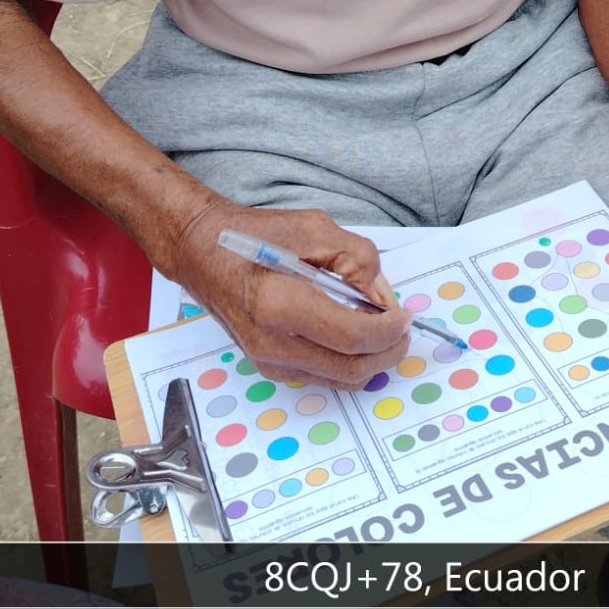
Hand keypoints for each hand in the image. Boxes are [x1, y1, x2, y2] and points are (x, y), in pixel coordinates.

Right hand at [171, 200, 411, 388]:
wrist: (203, 253)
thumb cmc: (255, 236)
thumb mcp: (314, 229)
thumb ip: (358, 260)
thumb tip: (383, 298)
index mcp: (281, 303)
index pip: (352, 336)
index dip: (389, 330)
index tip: (406, 315)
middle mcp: (273, 342)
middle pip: (350, 368)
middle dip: (388, 353)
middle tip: (403, 331)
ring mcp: (268, 361)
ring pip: (339, 379)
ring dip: (370, 361)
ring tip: (382, 332)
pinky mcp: (267, 367)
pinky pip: (321, 376)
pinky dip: (347, 362)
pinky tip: (353, 336)